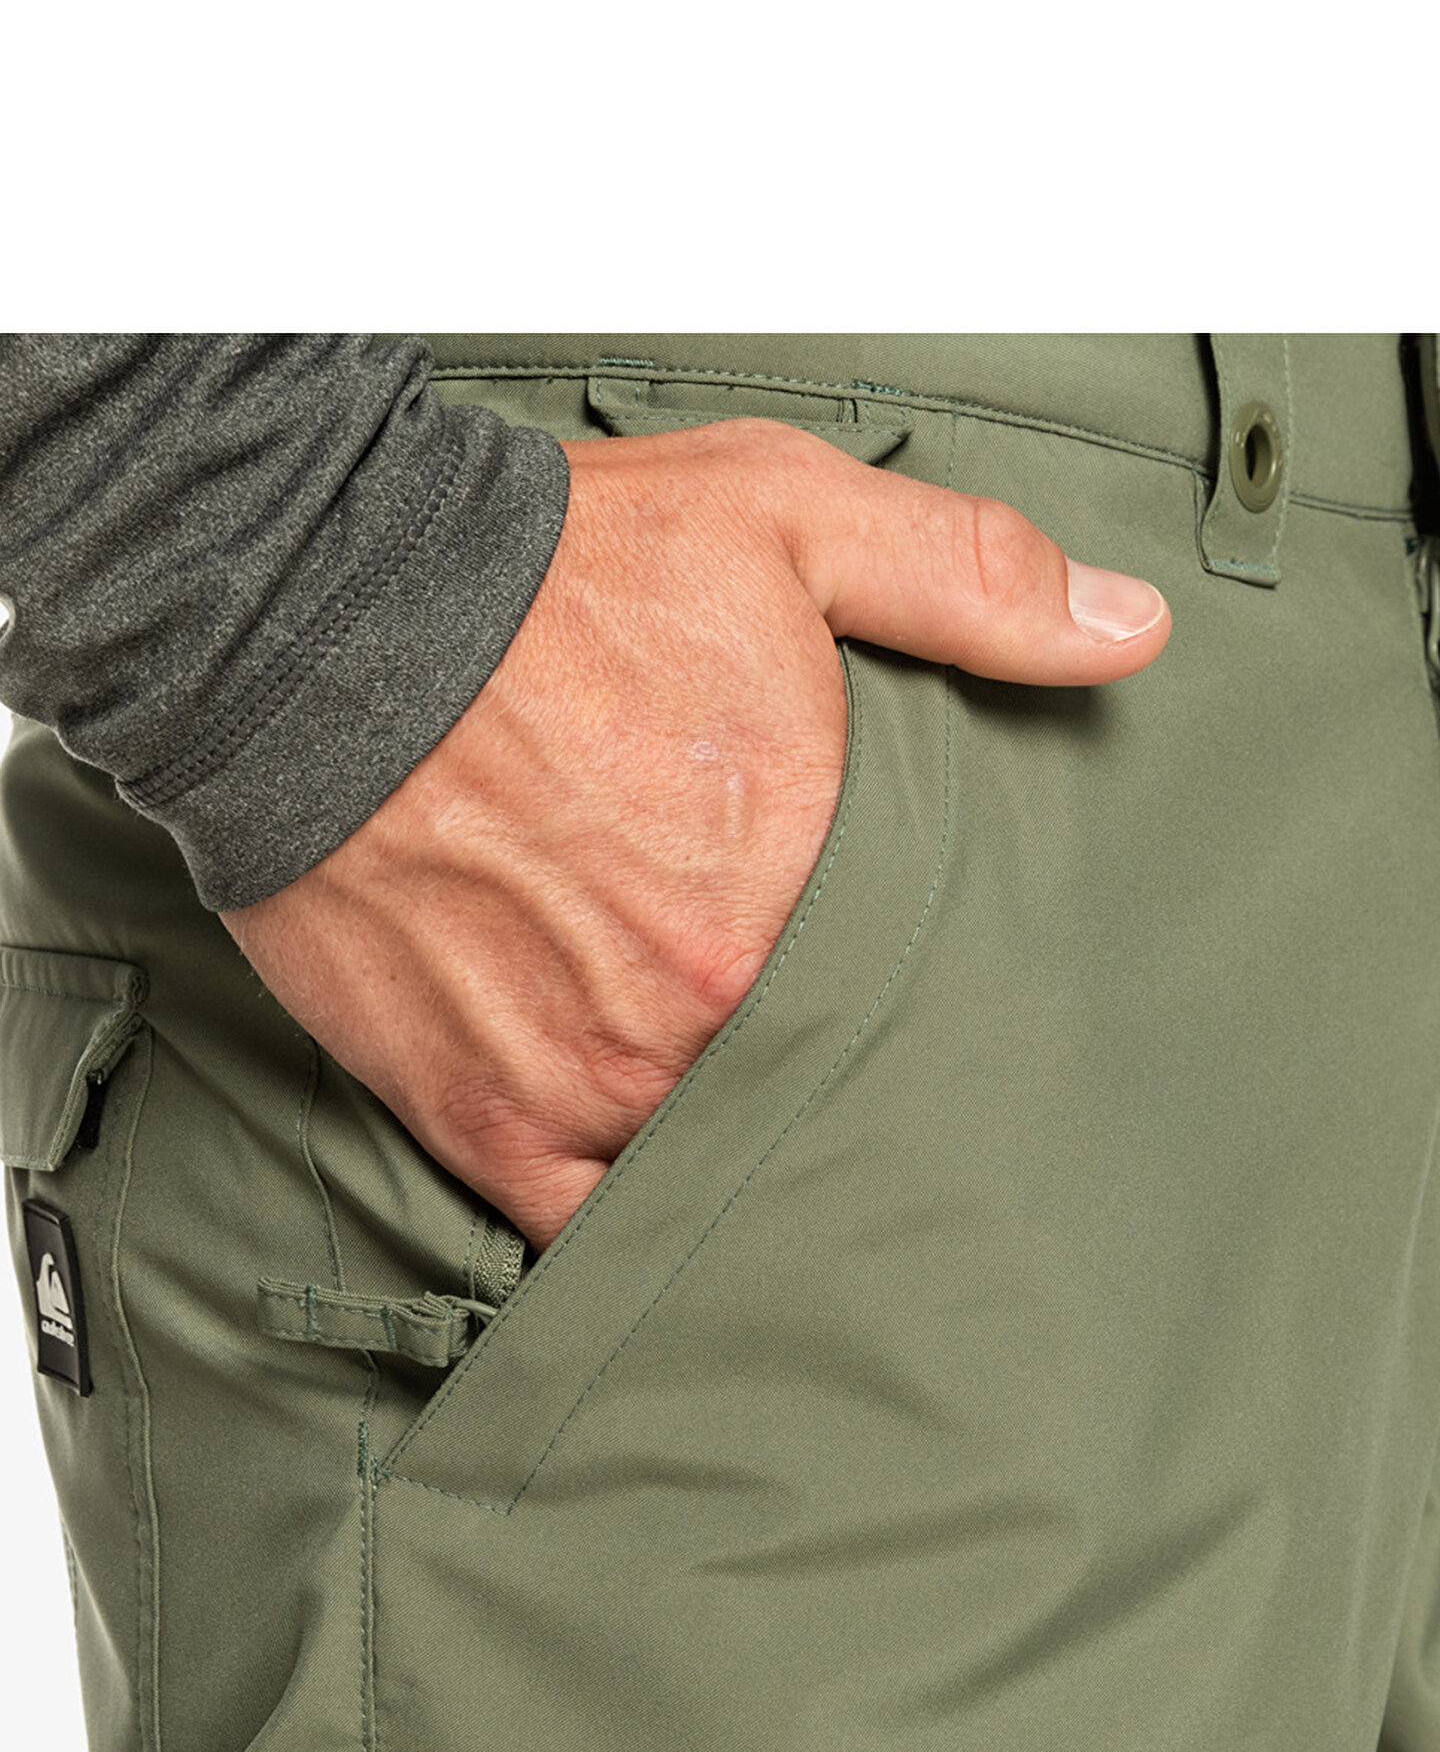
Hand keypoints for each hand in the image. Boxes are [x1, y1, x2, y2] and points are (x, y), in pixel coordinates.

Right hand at [222, 420, 1169, 1249]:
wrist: (313, 619)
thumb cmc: (547, 575)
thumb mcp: (784, 524)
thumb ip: (969, 582)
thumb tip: (1130, 631)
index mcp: (797, 888)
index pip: (914, 997)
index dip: (923, 1005)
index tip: (928, 1008)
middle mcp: (701, 1010)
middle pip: (811, 1091)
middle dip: (831, 1081)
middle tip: (854, 1083)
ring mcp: (588, 1080)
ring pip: (703, 1169)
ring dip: (732, 1156)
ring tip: (765, 1147)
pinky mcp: (481, 1116)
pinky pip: (578, 1228)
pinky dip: (619, 1224)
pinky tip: (655, 1209)